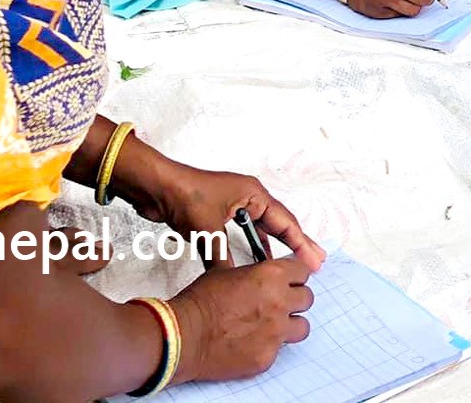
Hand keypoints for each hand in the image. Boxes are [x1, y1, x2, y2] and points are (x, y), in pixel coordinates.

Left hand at [113, 143, 326, 269]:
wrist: (155, 186)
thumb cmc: (185, 196)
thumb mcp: (208, 231)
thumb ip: (224, 259)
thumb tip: (235, 285)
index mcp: (254, 194)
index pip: (285, 222)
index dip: (301, 244)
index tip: (316, 261)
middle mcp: (248, 198)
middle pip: (278, 225)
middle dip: (295, 244)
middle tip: (315, 263)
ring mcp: (233, 206)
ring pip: (260, 231)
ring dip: (272, 248)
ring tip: (288, 266)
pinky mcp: (217, 215)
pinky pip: (242, 234)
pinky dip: (250, 248)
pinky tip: (255, 263)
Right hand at [170, 254, 314, 382]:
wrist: (183, 335)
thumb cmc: (199, 303)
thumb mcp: (223, 271)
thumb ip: (249, 269)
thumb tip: (251, 263)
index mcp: (271, 276)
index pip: (303, 271)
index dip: (294, 276)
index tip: (289, 281)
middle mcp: (279, 302)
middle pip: (307, 298)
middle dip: (294, 300)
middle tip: (279, 303)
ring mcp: (276, 331)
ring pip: (302, 326)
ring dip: (290, 324)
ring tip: (272, 325)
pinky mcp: (268, 356)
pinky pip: (280, 349)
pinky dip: (269, 346)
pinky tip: (252, 342)